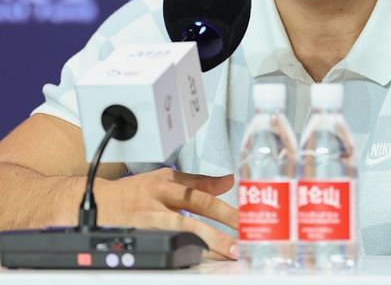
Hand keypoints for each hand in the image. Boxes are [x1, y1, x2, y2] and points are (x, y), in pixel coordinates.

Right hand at [93, 168, 238, 260]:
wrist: (95, 203)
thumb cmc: (133, 192)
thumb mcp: (165, 179)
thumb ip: (198, 182)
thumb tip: (229, 181)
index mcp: (166, 185)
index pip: (201, 196)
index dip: (225, 209)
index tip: (246, 218)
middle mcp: (157, 202)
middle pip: (192, 217)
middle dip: (219, 231)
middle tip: (240, 243)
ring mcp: (146, 222)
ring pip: (178, 233)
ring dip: (205, 245)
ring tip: (226, 255)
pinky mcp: (137, 237)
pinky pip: (162, 245)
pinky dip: (180, 253)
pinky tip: (194, 260)